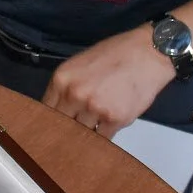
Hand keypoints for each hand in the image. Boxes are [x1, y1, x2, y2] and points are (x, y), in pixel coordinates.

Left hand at [43, 24, 173, 136]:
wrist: (147, 54)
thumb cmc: (116, 54)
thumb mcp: (80, 64)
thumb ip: (68, 86)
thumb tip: (59, 108)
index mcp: (62, 79)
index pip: (45, 110)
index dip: (49, 121)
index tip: (51, 128)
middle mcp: (75, 95)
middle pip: (61, 125)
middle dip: (66, 130)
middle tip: (69, 136)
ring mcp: (95, 108)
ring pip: (82, 133)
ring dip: (86, 133)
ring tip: (93, 127)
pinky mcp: (115, 119)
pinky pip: (102, 138)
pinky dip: (103, 136)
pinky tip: (106, 128)